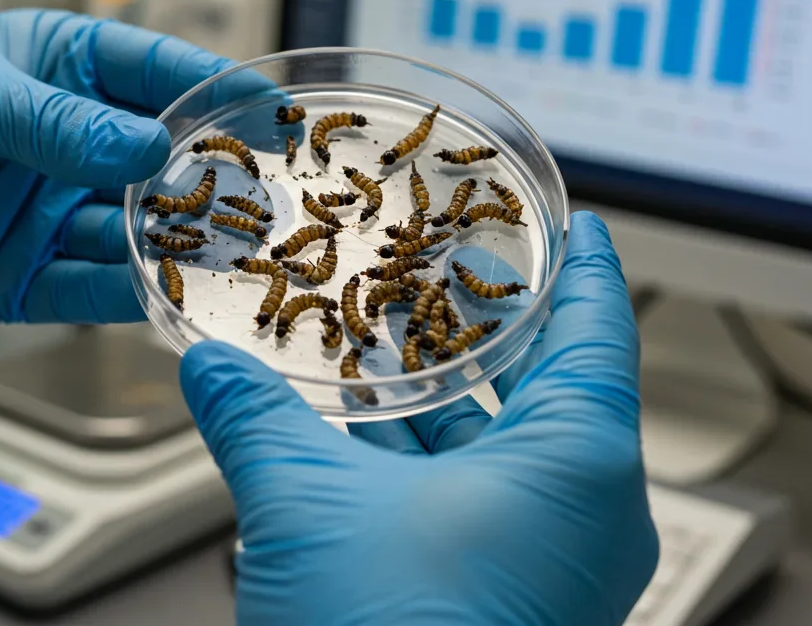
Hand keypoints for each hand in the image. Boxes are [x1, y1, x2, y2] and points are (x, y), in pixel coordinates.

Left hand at [0, 10, 237, 331]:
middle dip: (212, 178)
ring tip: (232, 256)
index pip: (152, 75)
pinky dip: (131, 292)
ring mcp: (50, 213)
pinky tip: (168, 295)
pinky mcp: (28, 278)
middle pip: (161, 160)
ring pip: (137, 228)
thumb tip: (150, 150)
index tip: (268, 116)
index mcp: (55, 71)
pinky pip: (94, 288)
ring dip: (182, 242)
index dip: (213, 93)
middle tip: (264, 200)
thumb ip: (54, 124)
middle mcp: (66, 144)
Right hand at [180, 212, 657, 624]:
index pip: (599, 329)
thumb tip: (212, 366)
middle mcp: (583, 514)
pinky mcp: (502, 600)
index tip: (575, 222)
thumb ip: (258, 421)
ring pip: (495, 451)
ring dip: (432, 405)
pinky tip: (353, 439)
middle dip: (478, 332)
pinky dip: (417, 466)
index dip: (582, 266)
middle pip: (543, 386)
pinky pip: (471, 504)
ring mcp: (545, 563)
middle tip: (443, 271)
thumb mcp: (308, 509)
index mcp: (582, 467)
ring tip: (377, 345)